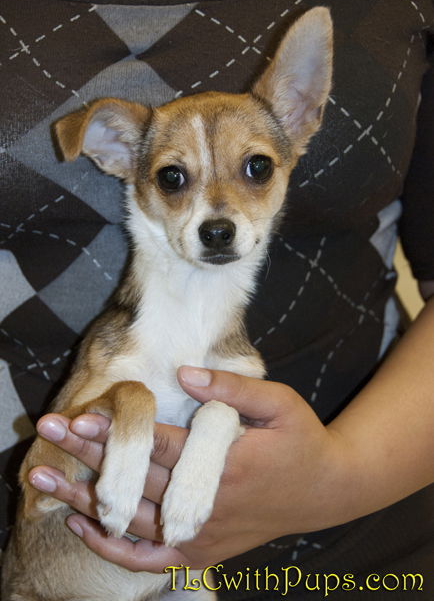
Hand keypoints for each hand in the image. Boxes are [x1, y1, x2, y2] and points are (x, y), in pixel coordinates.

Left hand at [29, 367, 348, 571]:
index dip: (117, 432)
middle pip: (136, 480)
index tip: (79, 417)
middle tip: (46, 434)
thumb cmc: (301, 439)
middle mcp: (209, 505)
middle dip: (88, 455)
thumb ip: (232, 388)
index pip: (159, 447)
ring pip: (131, 520)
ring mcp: (203, 535)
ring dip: (84, 499)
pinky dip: (112, 545)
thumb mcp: (279, 402)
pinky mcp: (201, 552)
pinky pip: (148, 557)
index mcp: (228, 465)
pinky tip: (82, 525)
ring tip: (43, 479)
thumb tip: (184, 373)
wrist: (325, 491)